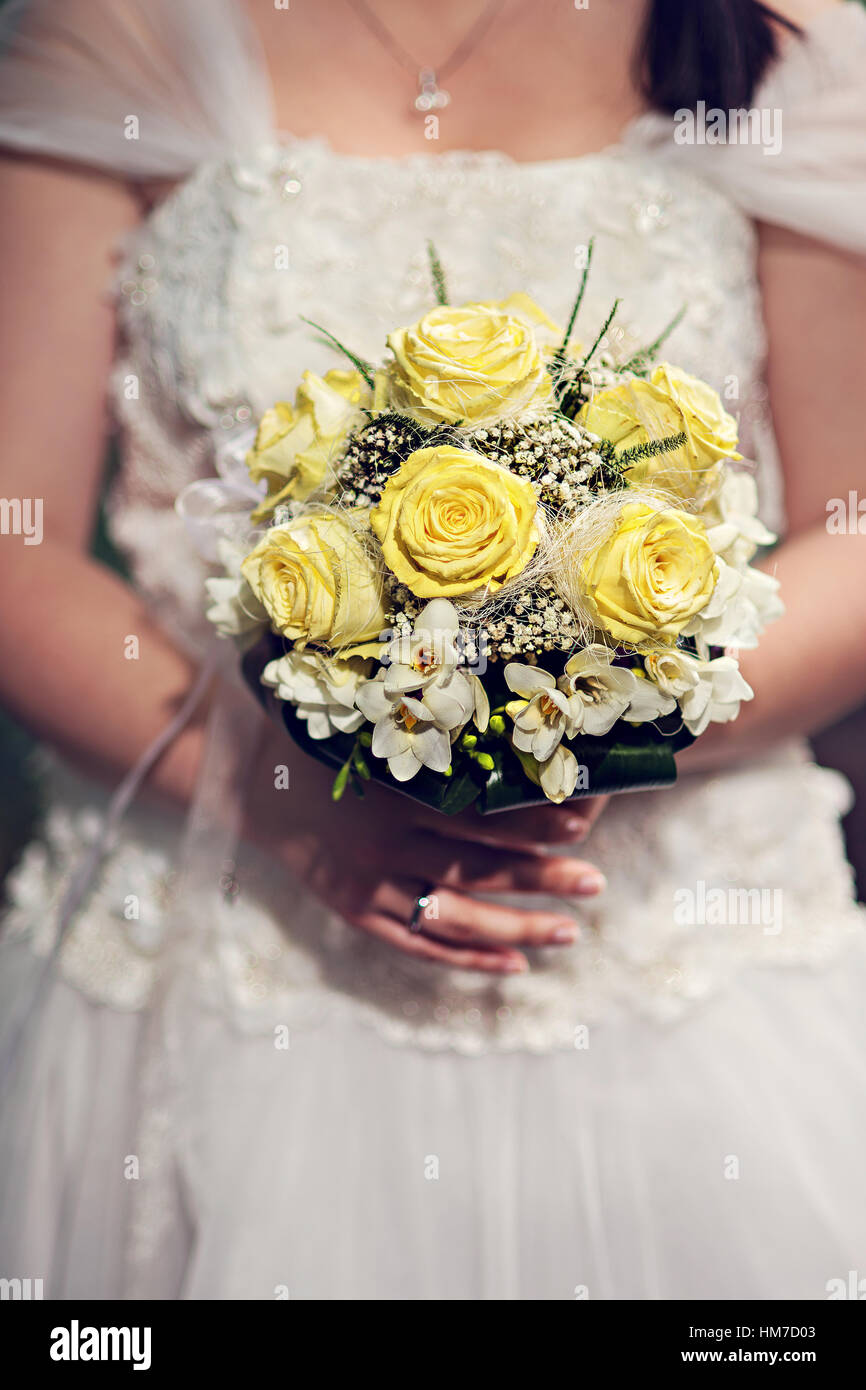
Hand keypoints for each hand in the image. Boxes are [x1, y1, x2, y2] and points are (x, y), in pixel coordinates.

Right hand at [250, 731, 608, 973]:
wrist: (252, 782)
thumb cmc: (323, 741)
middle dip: (541, 880)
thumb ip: (432, 741)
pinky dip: (467, 959)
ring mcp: (369, 885)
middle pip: (477, 869)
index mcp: (393, 794)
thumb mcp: (372, 730)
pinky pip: (419, 945)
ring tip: (569, 931)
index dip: (529, 823)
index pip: (476, 814)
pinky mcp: (357, 911)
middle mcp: (384, 845)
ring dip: (516, 929)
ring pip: (455, 917)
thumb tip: (510, 737)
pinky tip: (514, 965)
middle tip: (596, 885)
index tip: (582, 825)